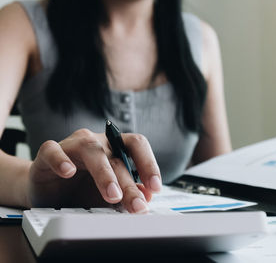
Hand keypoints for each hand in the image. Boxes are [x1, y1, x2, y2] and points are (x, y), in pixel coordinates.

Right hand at [27, 129, 161, 212]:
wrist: (48, 191)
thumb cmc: (81, 189)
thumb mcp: (107, 194)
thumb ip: (127, 193)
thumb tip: (147, 196)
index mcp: (114, 147)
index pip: (137, 145)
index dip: (148, 163)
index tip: (155, 187)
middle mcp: (96, 142)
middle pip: (117, 157)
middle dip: (129, 183)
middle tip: (136, 205)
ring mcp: (73, 144)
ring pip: (92, 150)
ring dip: (104, 173)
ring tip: (112, 194)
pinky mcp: (48, 152)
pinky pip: (54, 150)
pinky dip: (61, 160)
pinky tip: (68, 172)